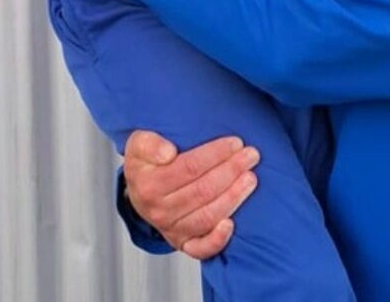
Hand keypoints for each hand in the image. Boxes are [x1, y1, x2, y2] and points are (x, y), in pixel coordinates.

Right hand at [123, 130, 259, 259]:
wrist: (139, 190)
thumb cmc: (145, 164)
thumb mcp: (138, 143)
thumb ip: (148, 143)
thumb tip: (168, 153)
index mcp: (150, 185)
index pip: (189, 168)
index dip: (215, 154)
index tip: (235, 142)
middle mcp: (160, 210)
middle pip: (203, 191)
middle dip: (231, 171)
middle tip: (250, 156)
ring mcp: (172, 229)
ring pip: (207, 216)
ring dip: (233, 197)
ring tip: (250, 178)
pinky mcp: (182, 242)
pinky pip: (200, 248)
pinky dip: (217, 240)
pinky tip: (231, 225)